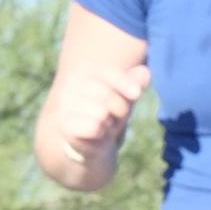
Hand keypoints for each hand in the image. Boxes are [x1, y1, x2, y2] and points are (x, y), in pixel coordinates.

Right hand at [46, 44, 148, 169]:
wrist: (92, 139)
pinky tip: (97, 133)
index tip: (137, 93)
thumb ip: (134, 82)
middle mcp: (71, 84)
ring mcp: (66, 104)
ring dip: (110, 123)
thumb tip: (145, 73)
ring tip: (106, 125)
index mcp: (85, 70)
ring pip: (101, 113)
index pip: (107, 73)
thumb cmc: (111, 111)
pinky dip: (101, 133)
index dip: (125, 83)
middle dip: (120, 109)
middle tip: (116, 117)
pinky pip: (94, 127)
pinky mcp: (65, 124)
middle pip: (106, 95)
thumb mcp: (125, 95)